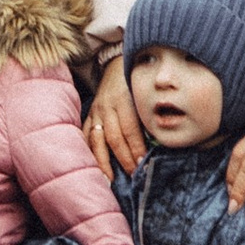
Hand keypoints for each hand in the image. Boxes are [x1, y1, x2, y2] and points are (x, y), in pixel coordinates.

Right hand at [83, 55, 147, 176]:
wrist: (116, 64)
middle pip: (113, 138)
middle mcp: (106, 107)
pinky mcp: (89, 116)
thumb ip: (148, 114)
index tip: (144, 164)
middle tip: (133, 174)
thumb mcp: (145, 93)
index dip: (136, 148)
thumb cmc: (137, 82)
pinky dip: (89, 153)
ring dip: (104, 162)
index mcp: (122, 99)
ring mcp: (95, 112)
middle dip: (124, 158)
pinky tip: (94, 168)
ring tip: (110, 180)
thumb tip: (159, 142)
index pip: (129, 129)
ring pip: (96, 140)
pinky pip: (85, 137)